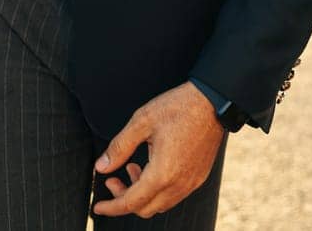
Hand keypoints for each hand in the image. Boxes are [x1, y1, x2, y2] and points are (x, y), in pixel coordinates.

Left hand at [92, 81, 224, 218]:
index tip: (98, 206)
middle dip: (124, 199)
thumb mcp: (142, 122)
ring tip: (132, 168)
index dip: (111, 207)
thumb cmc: (178, 108)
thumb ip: (119, 147)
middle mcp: (179, 184)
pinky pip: (174, 195)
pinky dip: (157, 190)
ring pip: (160, 204)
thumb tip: (101, 167)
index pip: (131, 202)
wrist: (213, 101)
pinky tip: (151, 167)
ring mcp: (192, 182)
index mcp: (162, 173)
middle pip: (145, 209)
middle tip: (112, 179)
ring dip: (142, 194)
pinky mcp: (199, 177)